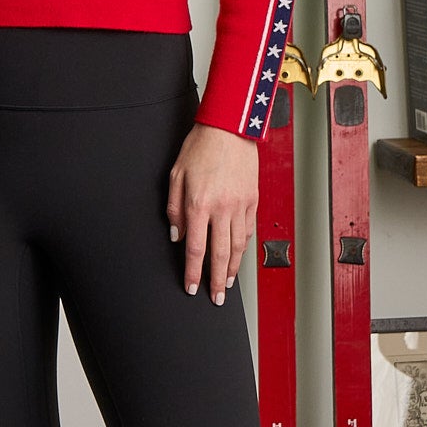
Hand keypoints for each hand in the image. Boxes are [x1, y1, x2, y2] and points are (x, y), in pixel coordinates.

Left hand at [166, 123, 257, 304]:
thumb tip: (177, 235)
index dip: (192, 272)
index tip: (191, 287)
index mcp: (199, 204)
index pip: (195, 249)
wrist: (229, 128)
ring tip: (228, 284)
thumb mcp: (176, 175)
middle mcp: (222, 208)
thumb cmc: (200, 147)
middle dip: (217, 281)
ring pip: (237, 247)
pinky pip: (248, 230)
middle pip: (220, 255)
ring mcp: (240, 205)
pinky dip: (244, 248)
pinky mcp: (252, 200)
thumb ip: (174, 208)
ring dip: (233, 269)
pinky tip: (239, 257)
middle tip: (215, 298)